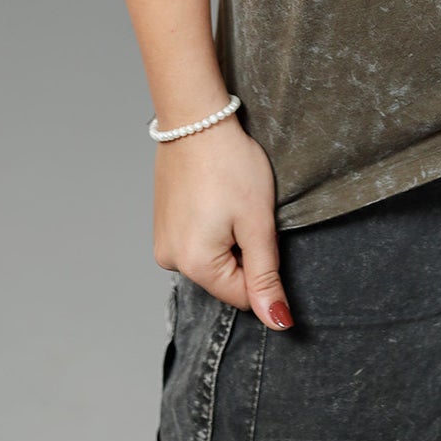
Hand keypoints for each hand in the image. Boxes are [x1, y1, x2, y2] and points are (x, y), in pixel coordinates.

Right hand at [153, 114, 294, 328]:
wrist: (197, 118)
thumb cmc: (230, 164)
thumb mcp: (257, 222)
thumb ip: (266, 276)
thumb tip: (278, 322)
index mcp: (194, 264)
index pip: (242, 295)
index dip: (263, 267)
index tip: (263, 229)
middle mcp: (170, 260)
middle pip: (225, 278)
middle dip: (243, 251)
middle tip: (246, 210)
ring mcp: (162, 241)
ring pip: (211, 259)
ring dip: (228, 238)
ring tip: (228, 199)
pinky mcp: (161, 224)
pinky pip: (196, 242)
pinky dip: (212, 227)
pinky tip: (215, 197)